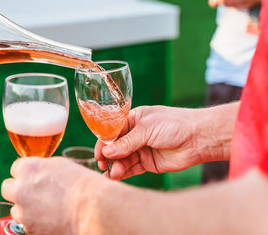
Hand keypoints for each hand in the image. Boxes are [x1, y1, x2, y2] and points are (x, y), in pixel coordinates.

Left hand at [1, 157, 105, 234]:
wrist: (94, 210)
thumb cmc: (82, 184)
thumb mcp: (60, 165)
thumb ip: (41, 168)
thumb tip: (36, 174)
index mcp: (27, 168)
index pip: (16, 168)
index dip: (27, 174)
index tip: (36, 178)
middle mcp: (19, 189)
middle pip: (8, 188)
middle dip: (19, 190)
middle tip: (35, 193)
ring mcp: (23, 212)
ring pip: (16, 209)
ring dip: (27, 209)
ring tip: (49, 209)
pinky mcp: (29, 230)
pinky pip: (27, 225)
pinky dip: (36, 223)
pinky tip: (52, 219)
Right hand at [96, 104, 235, 179]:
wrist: (199, 138)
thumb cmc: (174, 125)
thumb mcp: (147, 129)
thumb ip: (127, 142)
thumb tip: (108, 151)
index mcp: (133, 120)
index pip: (113, 131)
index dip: (104, 141)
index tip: (99, 152)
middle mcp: (135, 134)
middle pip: (116, 147)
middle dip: (108, 156)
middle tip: (103, 165)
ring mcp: (142, 149)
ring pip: (123, 159)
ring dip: (116, 166)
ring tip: (114, 173)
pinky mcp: (148, 163)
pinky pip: (132, 169)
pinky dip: (124, 173)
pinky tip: (116, 177)